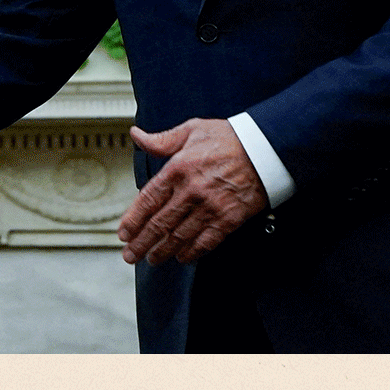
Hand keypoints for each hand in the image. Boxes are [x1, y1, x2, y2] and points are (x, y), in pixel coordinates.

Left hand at [118, 117, 267, 265]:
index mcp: (178, 169)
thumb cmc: (230, 139)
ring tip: (151, 259)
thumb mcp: (192, 130)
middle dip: (142, 242)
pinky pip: (206, 242)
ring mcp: (210, 208)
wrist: (266, 149)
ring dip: (162, 251)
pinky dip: (191, 252)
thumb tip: (137, 136)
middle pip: (159, 224)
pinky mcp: (228, 219)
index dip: (133, 220)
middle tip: (131, 255)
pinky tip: (182, 257)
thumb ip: (161, 139)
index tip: (124, 233)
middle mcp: (191, 191)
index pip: (148, 200)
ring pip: (179, 236)